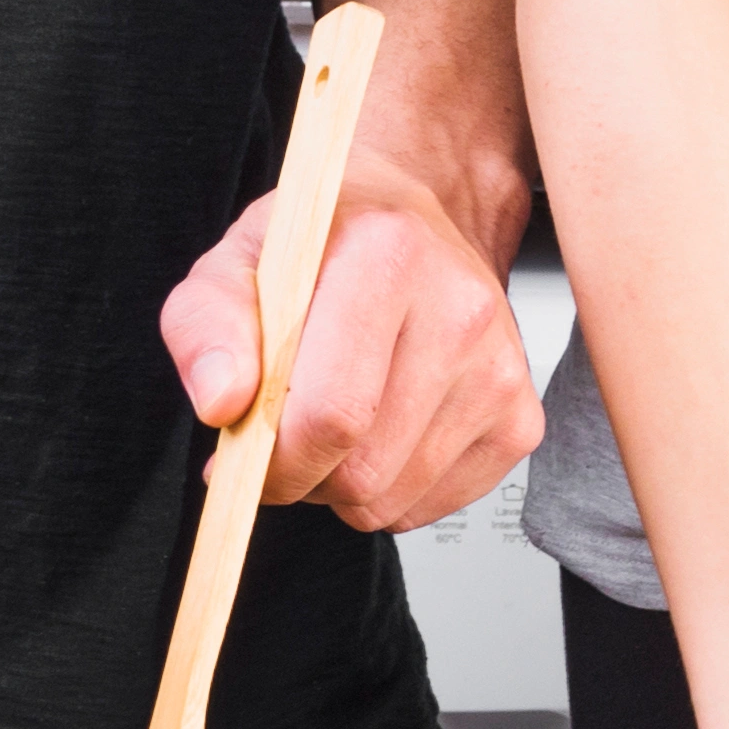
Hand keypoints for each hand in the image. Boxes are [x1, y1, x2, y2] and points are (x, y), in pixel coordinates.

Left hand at [158, 163, 541, 532]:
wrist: (421, 221)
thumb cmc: (327, 243)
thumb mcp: (237, 261)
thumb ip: (208, 326)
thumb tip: (222, 402)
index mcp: (387, 258)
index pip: (332, 414)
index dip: (274, 464)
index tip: (243, 460)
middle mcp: (460, 312)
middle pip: (364, 470)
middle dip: (302, 480)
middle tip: (280, 444)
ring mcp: (501, 371)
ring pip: (393, 499)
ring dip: (342, 489)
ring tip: (331, 431)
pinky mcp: (520, 418)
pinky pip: (430, 506)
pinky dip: (389, 493)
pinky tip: (378, 436)